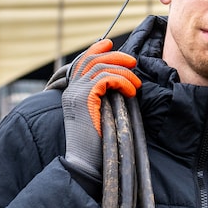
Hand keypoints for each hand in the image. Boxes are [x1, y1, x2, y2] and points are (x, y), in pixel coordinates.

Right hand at [60, 40, 140, 175]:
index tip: (109, 44)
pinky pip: (106, 78)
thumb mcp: (99, 116)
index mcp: (72, 93)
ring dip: (123, 71)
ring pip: (101, 67)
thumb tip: (120, 83)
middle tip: (133, 62)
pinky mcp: (85, 98)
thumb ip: (104, 99)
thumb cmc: (96, 145)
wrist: (85, 163)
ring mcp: (76, 93)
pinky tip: (131, 91)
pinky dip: (122, 81)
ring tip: (136, 84)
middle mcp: (71, 91)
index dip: (96, 50)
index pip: (81, 62)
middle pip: (92, 60)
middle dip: (115, 56)